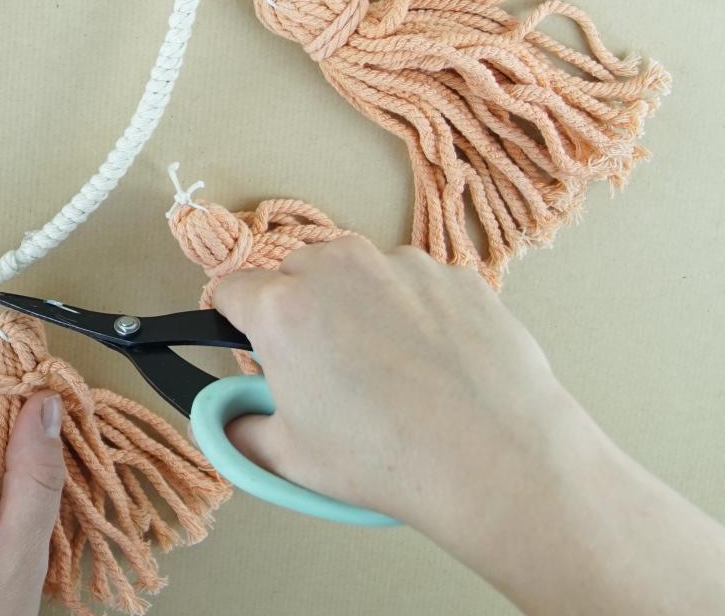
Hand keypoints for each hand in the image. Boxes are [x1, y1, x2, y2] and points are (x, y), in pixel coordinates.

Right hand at [210, 237, 591, 533]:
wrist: (496, 458)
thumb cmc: (390, 459)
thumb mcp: (290, 459)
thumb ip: (239, 431)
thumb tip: (227, 420)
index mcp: (282, 308)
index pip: (231, 289)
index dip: (238, 321)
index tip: (255, 344)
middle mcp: (337, 268)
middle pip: (295, 273)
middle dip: (300, 310)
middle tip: (327, 367)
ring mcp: (400, 264)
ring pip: (359, 273)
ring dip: (360, 305)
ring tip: (390, 369)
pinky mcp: (453, 274)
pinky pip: (416, 284)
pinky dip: (415, 311)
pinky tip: (432, 362)